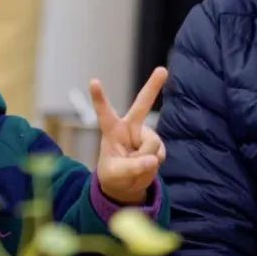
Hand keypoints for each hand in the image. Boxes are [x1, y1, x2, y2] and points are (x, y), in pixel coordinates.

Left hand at [91, 67, 168, 204]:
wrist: (126, 185)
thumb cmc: (113, 174)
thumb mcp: (114, 174)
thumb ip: (131, 168)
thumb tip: (152, 159)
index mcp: (111, 130)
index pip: (104, 112)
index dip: (99, 97)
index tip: (93, 81)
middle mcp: (130, 127)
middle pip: (142, 104)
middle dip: (153, 86)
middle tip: (163, 70)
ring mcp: (145, 135)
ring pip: (151, 145)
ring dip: (145, 160)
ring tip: (135, 165)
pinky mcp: (157, 145)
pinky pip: (160, 154)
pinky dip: (153, 164)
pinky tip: (145, 164)